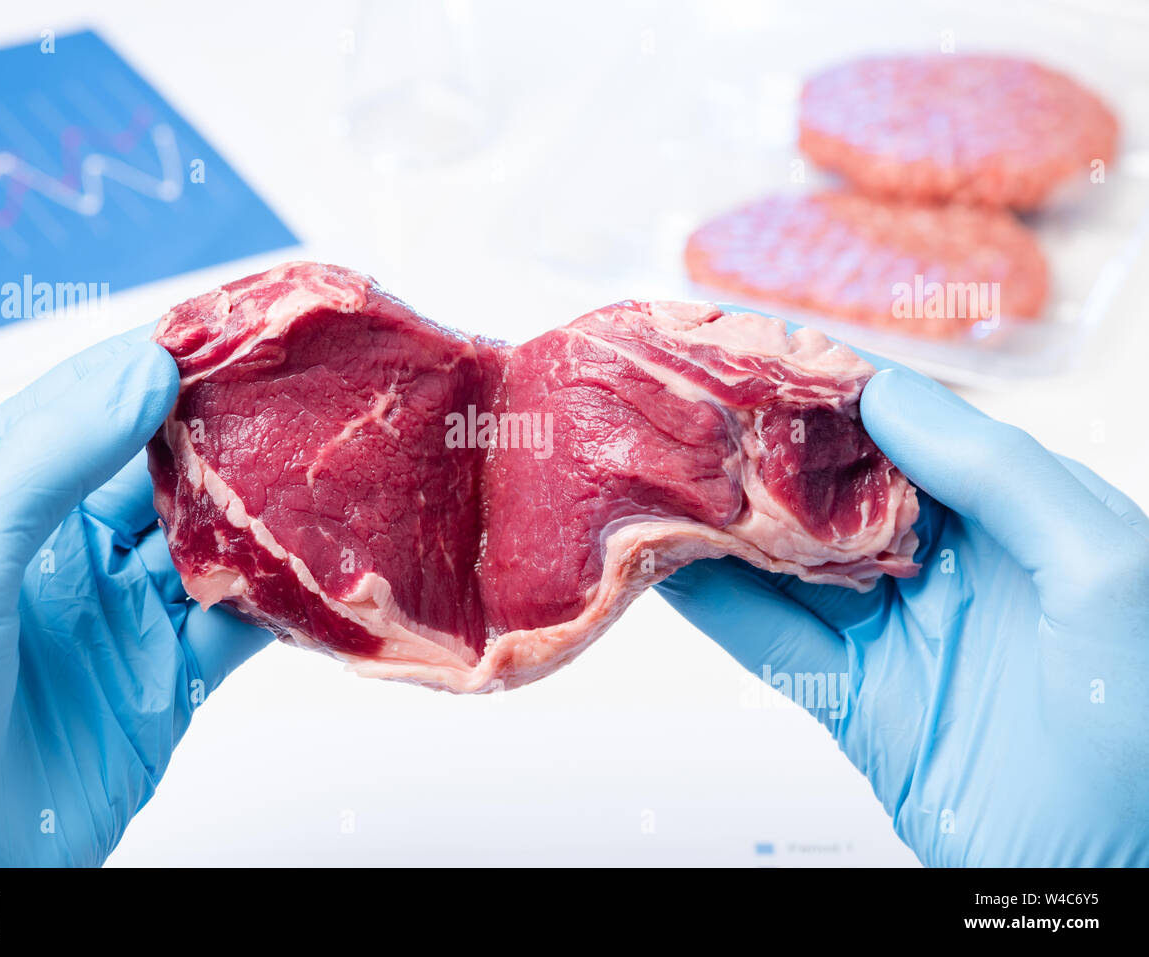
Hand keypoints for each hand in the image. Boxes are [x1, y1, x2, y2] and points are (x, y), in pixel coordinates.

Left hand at [0, 327, 270, 865]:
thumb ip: (51, 456)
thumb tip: (146, 370)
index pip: (89, 405)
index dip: (159, 363)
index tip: (232, 326)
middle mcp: (64, 549)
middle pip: (165, 467)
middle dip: (230, 429)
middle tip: (301, 389)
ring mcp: (119, 615)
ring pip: (213, 541)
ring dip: (267, 511)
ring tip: (327, 467)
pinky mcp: (165, 682)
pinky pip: (240, 626)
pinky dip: (287, 602)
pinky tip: (320, 571)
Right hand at [658, 365, 1148, 865]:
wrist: (1106, 875)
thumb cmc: (1144, 721)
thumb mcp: (1100, 566)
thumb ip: (997, 470)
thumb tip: (886, 393)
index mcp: (1015, 515)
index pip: (906, 425)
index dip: (831, 379)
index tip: (757, 338)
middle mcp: (948, 561)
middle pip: (832, 483)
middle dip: (760, 440)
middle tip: (682, 393)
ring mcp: (895, 629)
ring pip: (788, 555)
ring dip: (722, 515)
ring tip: (657, 465)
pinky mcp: (851, 698)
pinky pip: (770, 636)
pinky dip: (715, 601)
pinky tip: (666, 562)